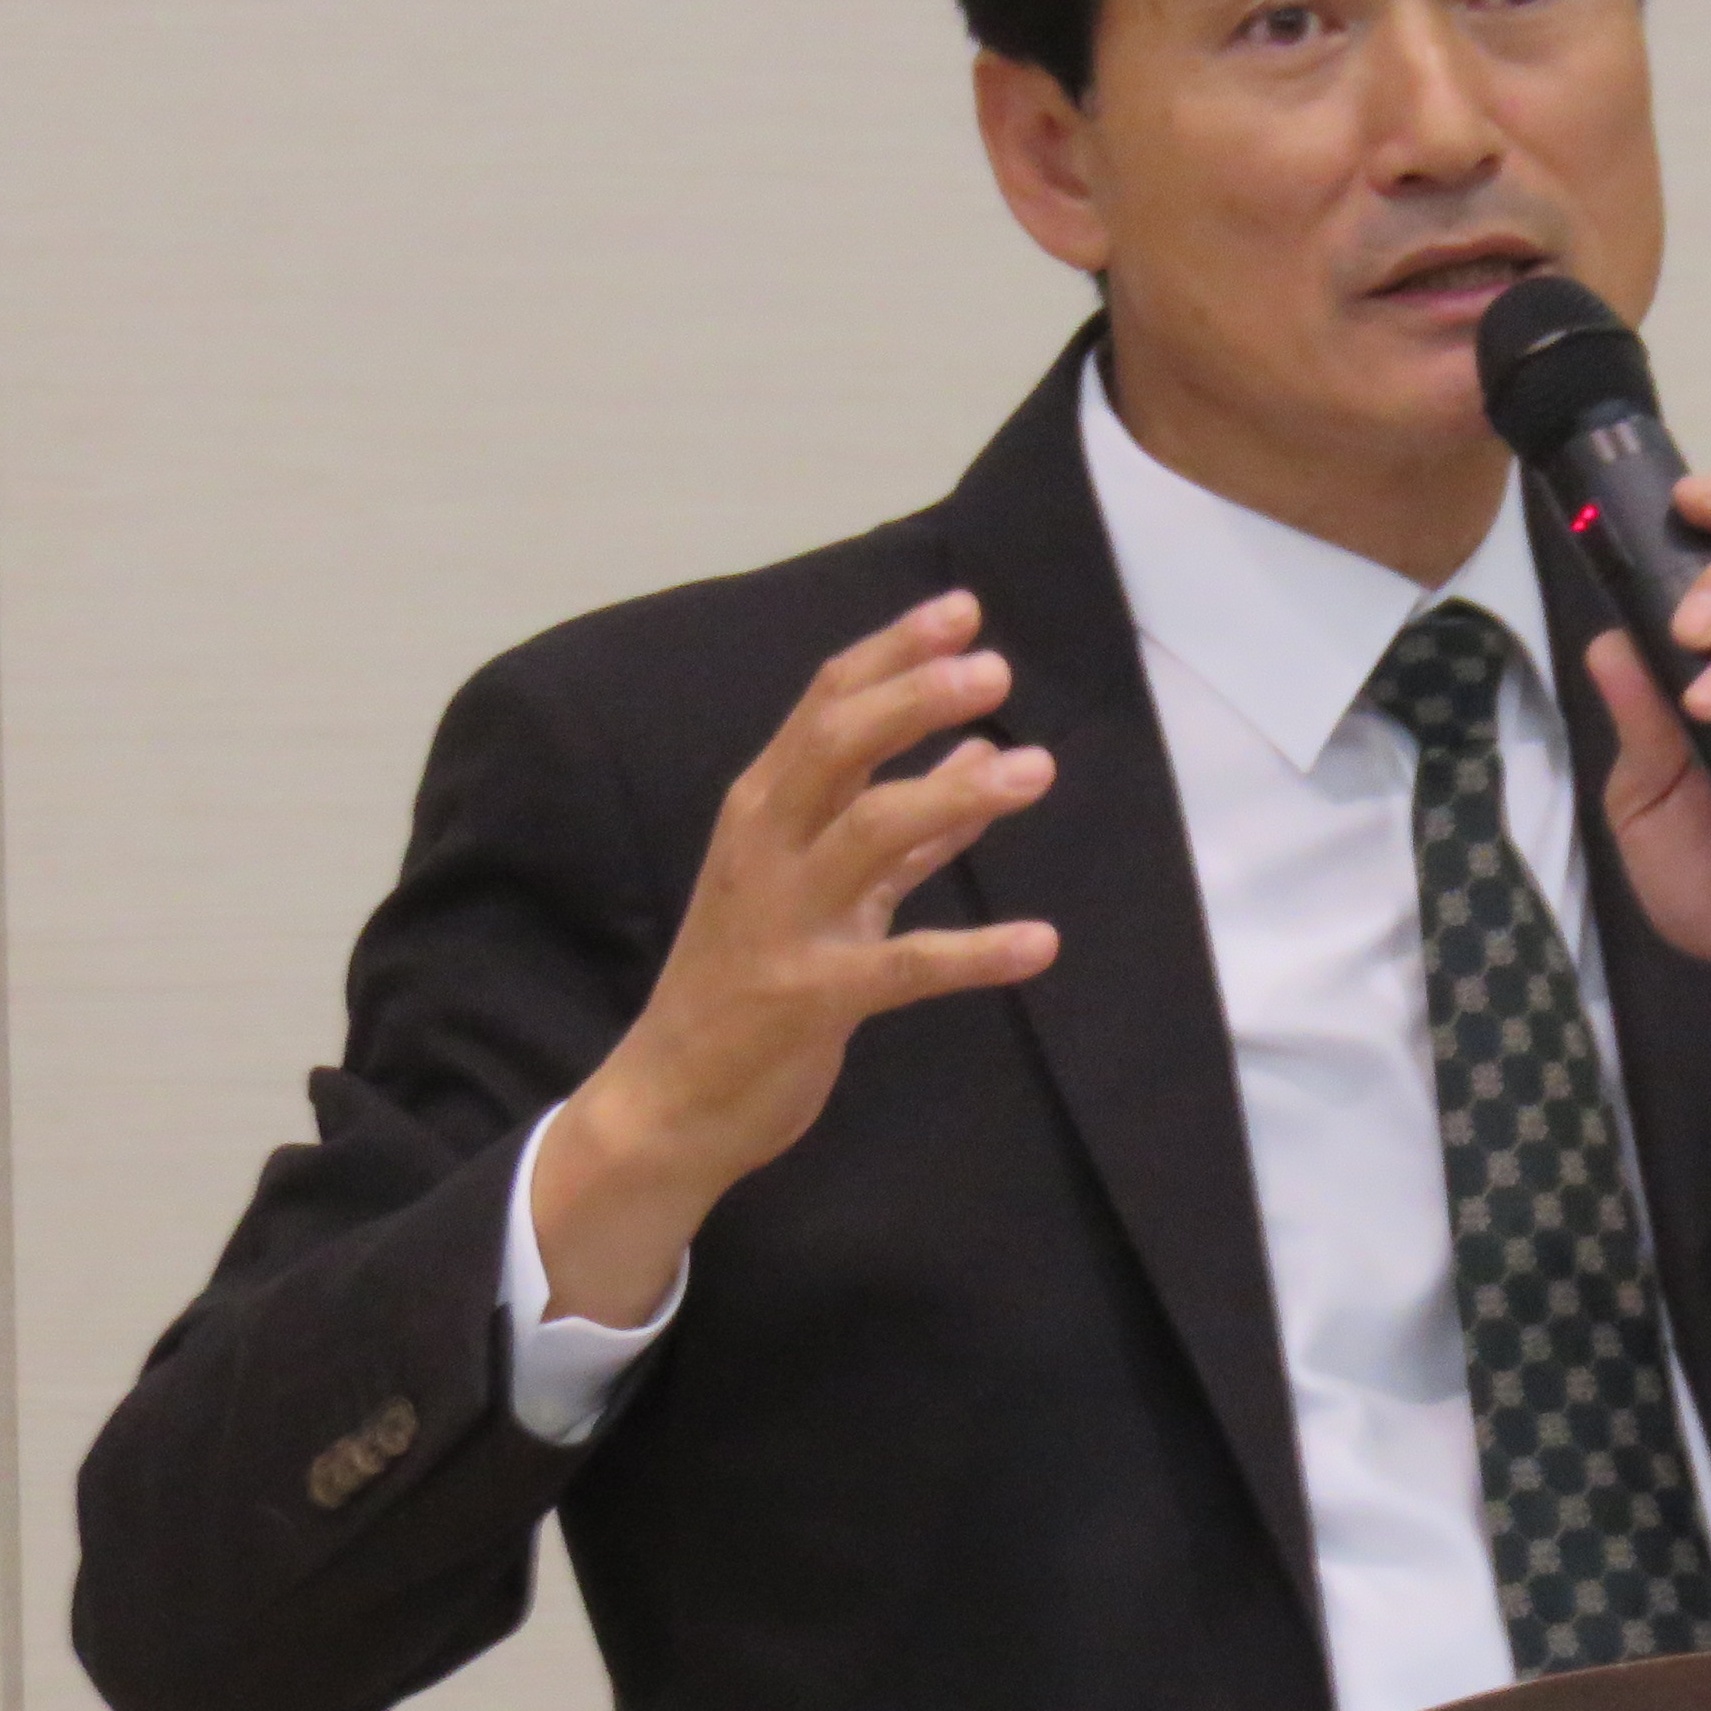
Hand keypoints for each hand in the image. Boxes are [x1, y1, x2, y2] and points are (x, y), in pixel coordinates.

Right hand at [529, 592, 1058, 1321]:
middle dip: (916, 696)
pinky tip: (1040, 944)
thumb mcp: (819, 888)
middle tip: (995, 670)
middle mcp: (766, 848)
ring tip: (1037, 771)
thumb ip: (901, 832)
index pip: (825, 704)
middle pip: (838, 744)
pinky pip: (905, 966)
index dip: (893, 652)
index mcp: (762, 810)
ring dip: (957, 792)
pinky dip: (976, 953)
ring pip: (871, 831)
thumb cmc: (744, 982)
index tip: (962, 610)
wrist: (670, 1100)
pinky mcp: (812, 998)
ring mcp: (785, 920)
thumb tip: (978, 758)